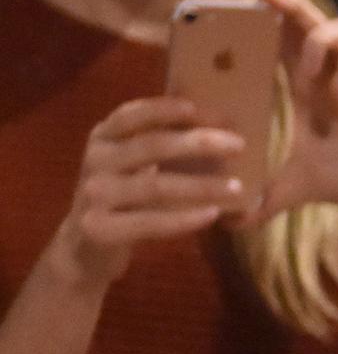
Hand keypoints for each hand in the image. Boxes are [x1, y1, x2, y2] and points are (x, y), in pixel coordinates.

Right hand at [43, 97, 250, 288]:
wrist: (84, 246)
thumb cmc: (120, 197)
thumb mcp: (128, 164)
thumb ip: (154, 144)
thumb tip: (214, 127)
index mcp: (103, 137)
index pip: (131, 115)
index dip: (165, 109)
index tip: (200, 108)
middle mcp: (95, 161)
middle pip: (151, 146)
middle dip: (198, 143)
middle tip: (239, 145)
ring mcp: (95, 195)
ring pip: (155, 186)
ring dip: (201, 186)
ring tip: (236, 187)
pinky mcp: (99, 228)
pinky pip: (150, 222)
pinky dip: (184, 218)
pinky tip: (212, 214)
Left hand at [260, 0, 337, 274]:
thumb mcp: (296, 188)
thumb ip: (263, 199)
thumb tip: (227, 223)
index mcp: (305, 90)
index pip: (281, 42)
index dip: (266, 21)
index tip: (242, 7)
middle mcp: (330, 77)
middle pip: (310, 23)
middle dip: (291, 7)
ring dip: (323, 40)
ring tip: (311, 69)